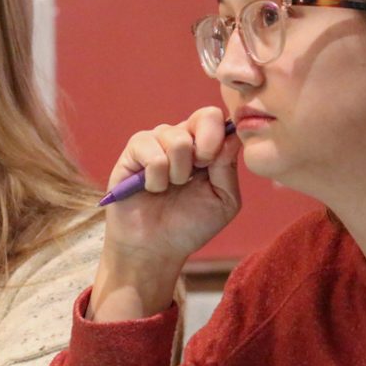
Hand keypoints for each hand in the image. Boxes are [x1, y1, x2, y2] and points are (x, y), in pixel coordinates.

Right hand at [91, 107, 240, 320]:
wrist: (155, 249)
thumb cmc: (190, 225)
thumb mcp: (224, 200)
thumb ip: (229, 167)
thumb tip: (232, 134)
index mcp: (206, 145)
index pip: (219, 118)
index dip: (221, 137)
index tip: (214, 165)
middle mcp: (182, 138)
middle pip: (204, 117)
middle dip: (205, 153)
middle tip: (193, 177)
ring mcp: (156, 142)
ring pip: (178, 138)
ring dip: (178, 173)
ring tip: (169, 189)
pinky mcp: (133, 152)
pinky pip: (152, 153)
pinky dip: (157, 179)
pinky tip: (151, 189)